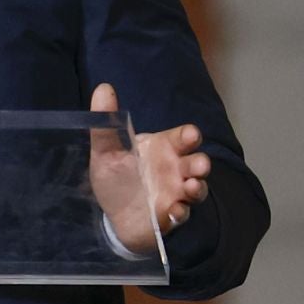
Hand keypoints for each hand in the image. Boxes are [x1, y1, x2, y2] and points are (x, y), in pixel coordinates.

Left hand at [89, 83, 210, 256]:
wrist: (111, 213)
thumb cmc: (116, 177)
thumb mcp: (105, 151)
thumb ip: (105, 124)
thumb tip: (102, 88)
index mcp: (163, 148)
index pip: (183, 137)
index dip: (189, 136)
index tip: (190, 136)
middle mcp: (176, 169)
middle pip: (197, 162)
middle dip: (201, 163)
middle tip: (199, 165)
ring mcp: (176, 193)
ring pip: (197, 188)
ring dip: (197, 188)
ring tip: (191, 186)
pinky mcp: (170, 216)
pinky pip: (182, 214)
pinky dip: (180, 212)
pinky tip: (174, 211)